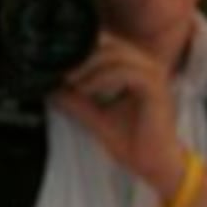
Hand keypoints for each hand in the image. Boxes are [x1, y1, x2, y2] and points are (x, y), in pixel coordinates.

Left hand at [55, 33, 184, 195]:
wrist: (153, 164)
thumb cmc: (132, 140)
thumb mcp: (94, 116)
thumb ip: (75, 101)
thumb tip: (50, 89)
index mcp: (133, 69)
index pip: (106, 44)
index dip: (81, 48)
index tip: (56, 63)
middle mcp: (145, 67)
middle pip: (110, 43)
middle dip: (82, 53)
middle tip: (60, 70)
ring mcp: (152, 75)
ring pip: (117, 53)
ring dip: (89, 64)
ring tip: (70, 80)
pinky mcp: (155, 88)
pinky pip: (126, 72)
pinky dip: (102, 77)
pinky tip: (86, 90)